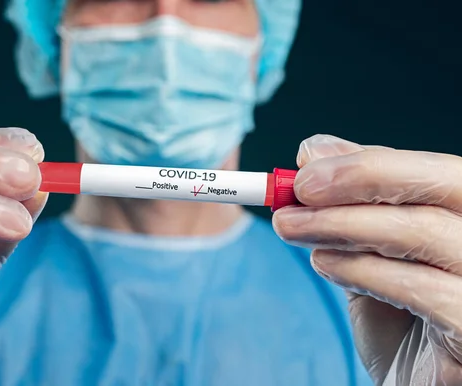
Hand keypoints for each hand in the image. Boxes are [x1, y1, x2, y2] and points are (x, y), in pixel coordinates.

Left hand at [273, 135, 461, 384]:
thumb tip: (317, 149)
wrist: (413, 383)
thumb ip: (355, 202)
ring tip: (290, 227)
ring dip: (343, 223)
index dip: (369, 162)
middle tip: (298, 189)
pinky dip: (362, 269)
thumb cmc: (399, 317)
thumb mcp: (373, 252)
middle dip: (364, 177)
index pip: (434, 169)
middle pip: (446, 182)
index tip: (305, 168)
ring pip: (422, 232)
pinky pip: (421, 289)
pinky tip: (323, 263)